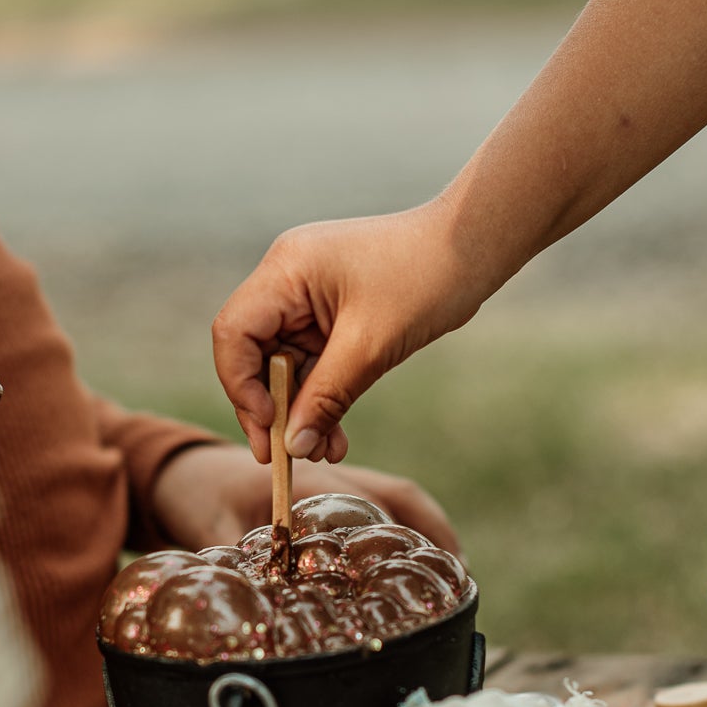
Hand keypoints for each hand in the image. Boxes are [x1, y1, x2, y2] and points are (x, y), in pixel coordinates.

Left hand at [151, 444, 459, 553]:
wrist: (185, 466)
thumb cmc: (197, 491)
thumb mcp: (209, 525)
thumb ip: (233, 555)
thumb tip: (255, 595)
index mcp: (310, 481)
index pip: (374, 507)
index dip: (409, 537)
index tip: (439, 567)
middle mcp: (330, 474)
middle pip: (398, 497)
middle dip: (432, 533)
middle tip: (458, 577)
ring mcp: (334, 477)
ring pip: (395, 494)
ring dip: (426, 525)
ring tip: (451, 569)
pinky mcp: (330, 487)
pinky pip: (380, 498)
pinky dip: (405, 521)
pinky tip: (412, 554)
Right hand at [211, 197, 482, 464]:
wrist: (473, 250)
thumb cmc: (426, 278)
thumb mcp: (371, 347)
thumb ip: (326, 398)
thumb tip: (293, 447)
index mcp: (285, 271)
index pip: (234, 334)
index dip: (242, 387)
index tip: (270, 428)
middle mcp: (286, 281)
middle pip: (252, 355)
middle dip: (270, 409)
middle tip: (286, 456)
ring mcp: (307, 298)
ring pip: (284, 367)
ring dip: (300, 412)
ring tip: (322, 453)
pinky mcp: (329, 315)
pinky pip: (312, 364)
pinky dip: (321, 399)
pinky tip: (334, 436)